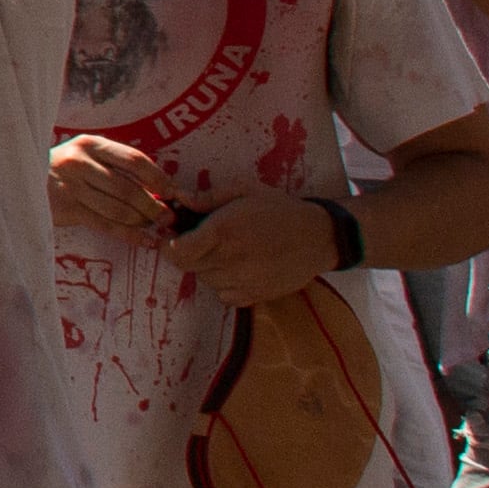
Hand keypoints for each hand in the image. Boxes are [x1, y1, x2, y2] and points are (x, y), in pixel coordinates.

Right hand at [49, 133, 180, 243]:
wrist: (16, 181)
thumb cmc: (58, 169)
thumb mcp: (82, 155)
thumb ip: (112, 164)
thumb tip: (157, 188)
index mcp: (89, 144)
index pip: (134, 160)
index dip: (159, 177)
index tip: (174, 191)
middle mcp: (79, 162)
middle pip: (128, 188)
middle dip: (154, 206)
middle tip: (169, 216)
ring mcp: (70, 186)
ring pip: (119, 209)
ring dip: (142, 221)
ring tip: (155, 227)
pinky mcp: (65, 209)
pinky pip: (106, 225)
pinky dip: (130, 235)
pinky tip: (145, 241)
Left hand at [171, 189, 344, 309]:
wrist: (319, 236)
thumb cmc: (279, 209)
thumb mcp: (244, 191)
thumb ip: (208, 197)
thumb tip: (179, 200)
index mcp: (223, 232)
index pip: (177, 252)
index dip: (169, 245)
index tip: (174, 237)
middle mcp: (230, 260)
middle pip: (188, 267)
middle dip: (187, 253)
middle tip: (201, 241)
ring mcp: (243, 281)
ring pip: (205, 280)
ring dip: (207, 268)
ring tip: (226, 252)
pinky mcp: (256, 296)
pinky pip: (224, 296)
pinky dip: (224, 285)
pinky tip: (238, 269)